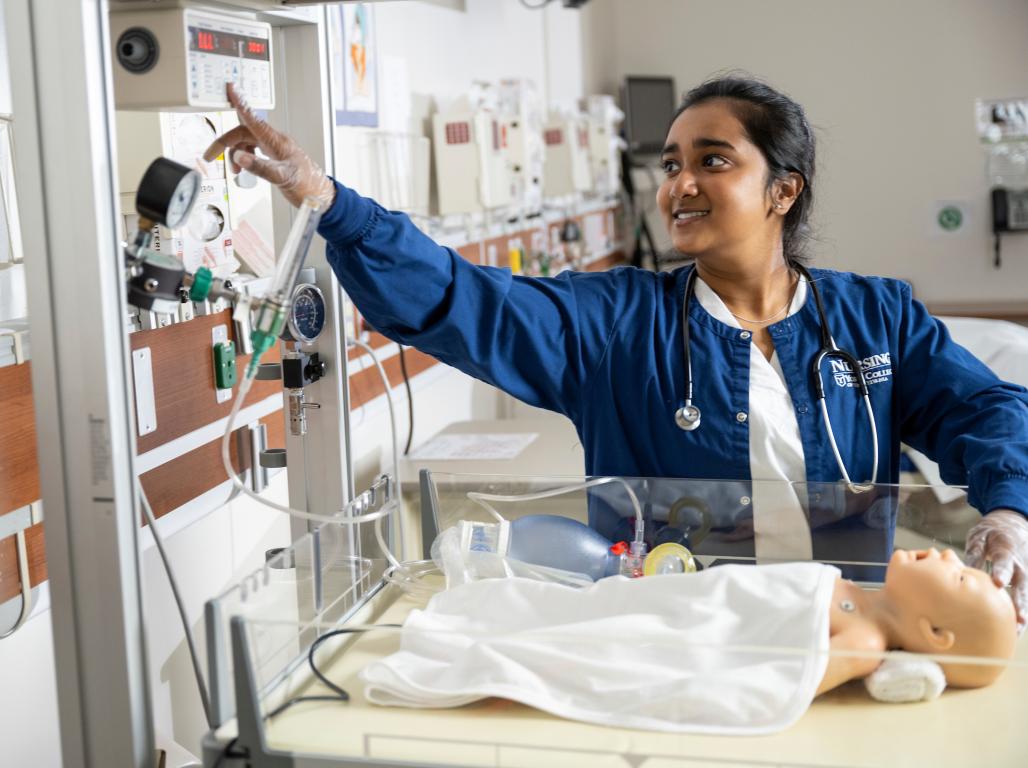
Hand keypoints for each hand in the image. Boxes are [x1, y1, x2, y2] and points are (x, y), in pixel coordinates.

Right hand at [203, 83, 334, 208]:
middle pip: (242, 133)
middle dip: (225, 144)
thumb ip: (260, 167)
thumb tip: (239, 158)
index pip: (253, 118)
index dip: (240, 103)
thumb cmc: (307, 185)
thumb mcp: (282, 177)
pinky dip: (245, 159)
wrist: (320, 195)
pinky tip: (245, 169)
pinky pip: (253, 151)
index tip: (230, 88)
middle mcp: (274, 141)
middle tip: (211, 156)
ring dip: (235, 155)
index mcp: (276, 141)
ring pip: (246, 143)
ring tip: (235, 171)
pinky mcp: (275, 156)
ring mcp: (274, 148)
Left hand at [965, 509, 1027, 631]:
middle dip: (1020, 602)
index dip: (1001, 571)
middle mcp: (1020, 563)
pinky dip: (1020, 612)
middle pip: (1022, 584)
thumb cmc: (990, 534)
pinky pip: (1024, 597)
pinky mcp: (1025, 581)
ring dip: (1022, 612)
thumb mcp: (980, 537)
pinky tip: (1015, 628)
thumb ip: (974, 554)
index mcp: (1006, 548)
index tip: (997, 582)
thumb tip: (962, 572)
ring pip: (1026, 594)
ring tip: (1017, 630)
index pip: (1004, 560)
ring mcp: (1026, 573)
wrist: (1012, 525)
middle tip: (1018, 619)